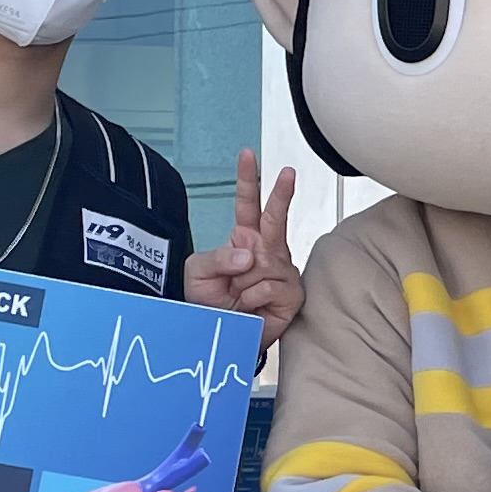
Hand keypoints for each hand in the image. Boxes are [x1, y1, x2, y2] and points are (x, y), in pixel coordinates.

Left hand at [182, 146, 302, 333]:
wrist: (220, 337)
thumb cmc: (210, 304)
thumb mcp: (198, 272)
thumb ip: (217, 256)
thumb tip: (248, 253)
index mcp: (244, 239)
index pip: (246, 204)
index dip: (247, 180)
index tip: (247, 154)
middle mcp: (267, 251)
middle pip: (276, 216)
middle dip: (281, 193)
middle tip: (288, 171)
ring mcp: (282, 271)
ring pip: (264, 262)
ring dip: (243, 282)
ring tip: (239, 298)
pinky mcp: (292, 293)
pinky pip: (270, 284)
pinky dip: (253, 296)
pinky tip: (252, 307)